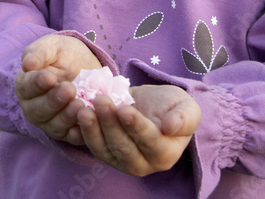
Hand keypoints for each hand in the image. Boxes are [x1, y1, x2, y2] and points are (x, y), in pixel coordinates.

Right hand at [14, 34, 101, 144]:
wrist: (85, 67)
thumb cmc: (63, 55)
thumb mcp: (52, 47)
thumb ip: (39, 53)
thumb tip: (27, 63)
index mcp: (26, 86)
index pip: (28, 87)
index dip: (38, 84)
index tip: (50, 78)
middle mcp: (34, 108)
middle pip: (39, 110)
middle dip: (54, 101)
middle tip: (69, 89)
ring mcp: (50, 122)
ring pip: (55, 125)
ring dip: (67, 117)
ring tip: (80, 105)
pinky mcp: (68, 133)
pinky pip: (72, 137)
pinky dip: (78, 134)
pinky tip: (87, 125)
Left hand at [77, 84, 200, 175]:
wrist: (152, 106)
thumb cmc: (171, 107)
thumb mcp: (186, 107)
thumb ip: (184, 117)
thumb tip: (171, 127)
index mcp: (165, 154)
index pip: (149, 141)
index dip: (136, 126)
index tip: (125, 109)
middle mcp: (144, 164)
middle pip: (124, 147)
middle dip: (110, 124)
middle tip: (100, 100)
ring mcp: (122, 162)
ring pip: (105, 149)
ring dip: (93, 129)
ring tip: (84, 108)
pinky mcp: (106, 154)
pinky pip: (93, 145)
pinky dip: (84, 131)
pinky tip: (77, 114)